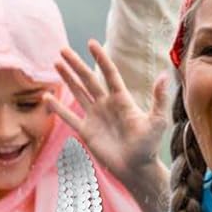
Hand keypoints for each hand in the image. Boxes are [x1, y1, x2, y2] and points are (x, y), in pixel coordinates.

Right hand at [49, 42, 170, 210]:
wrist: (137, 168)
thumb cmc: (149, 146)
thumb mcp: (157, 121)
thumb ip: (159, 99)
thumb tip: (164, 76)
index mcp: (122, 100)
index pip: (109, 74)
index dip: (100, 59)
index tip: (91, 43)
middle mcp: (107, 105)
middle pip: (88, 80)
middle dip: (76, 65)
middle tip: (63, 50)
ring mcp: (95, 117)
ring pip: (78, 93)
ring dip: (67, 79)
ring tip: (56, 64)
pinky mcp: (86, 131)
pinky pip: (69, 117)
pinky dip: (58, 108)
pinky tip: (46, 97)